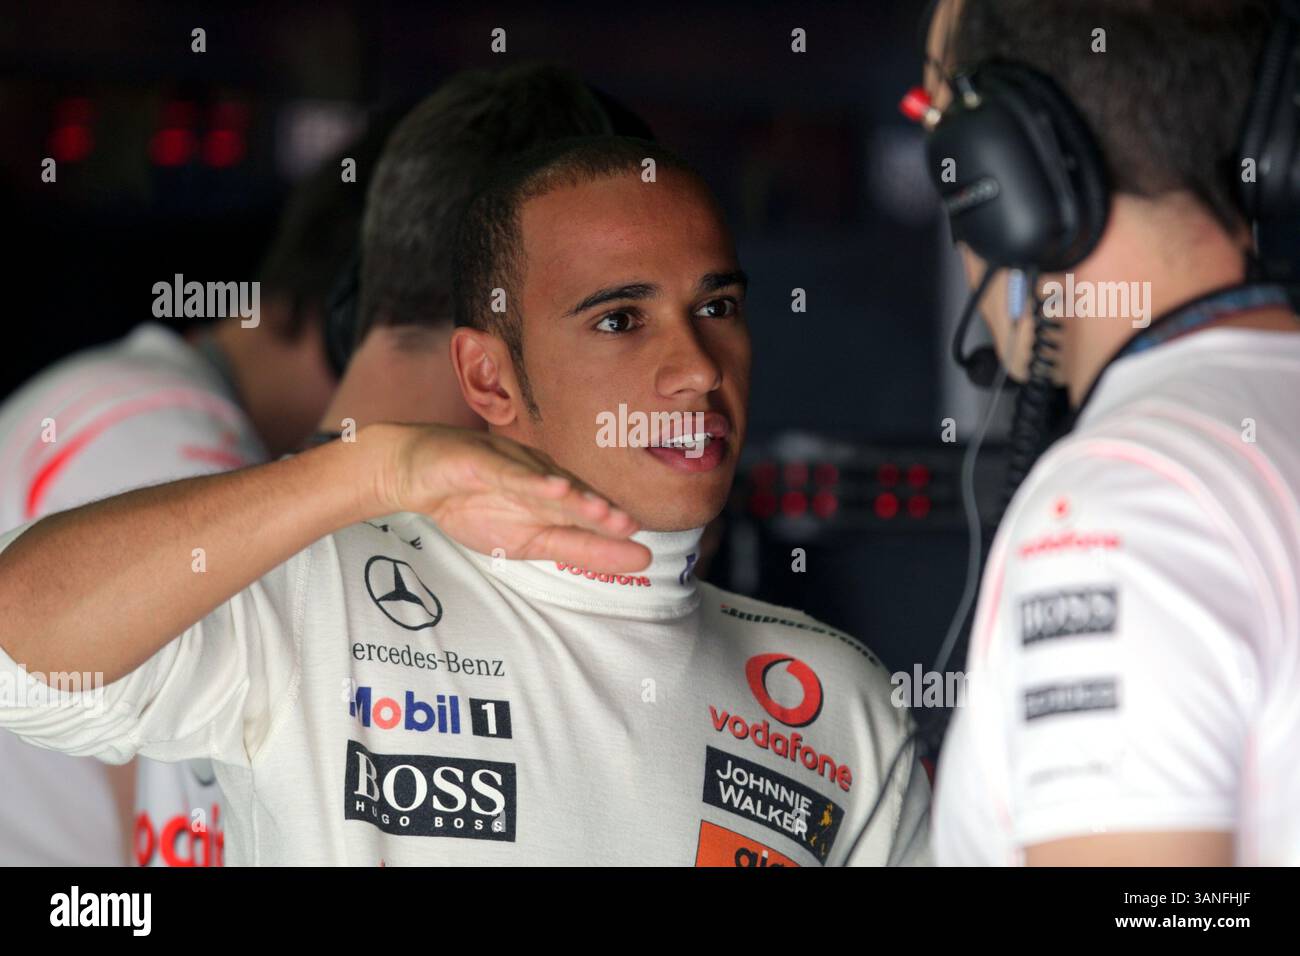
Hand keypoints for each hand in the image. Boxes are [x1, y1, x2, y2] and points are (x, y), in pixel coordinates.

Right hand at [376, 423, 649, 571]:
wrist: (417, 476)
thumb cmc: (473, 505)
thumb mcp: (526, 541)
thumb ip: (576, 548)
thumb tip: (632, 559)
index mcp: (553, 503)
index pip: (585, 523)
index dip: (610, 538)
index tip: (642, 557)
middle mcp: (540, 481)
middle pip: (574, 500)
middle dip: (602, 514)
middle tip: (629, 528)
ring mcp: (513, 468)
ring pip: (547, 484)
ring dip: (575, 497)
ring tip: (601, 512)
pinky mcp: (482, 462)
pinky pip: (508, 473)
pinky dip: (529, 480)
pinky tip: (551, 488)